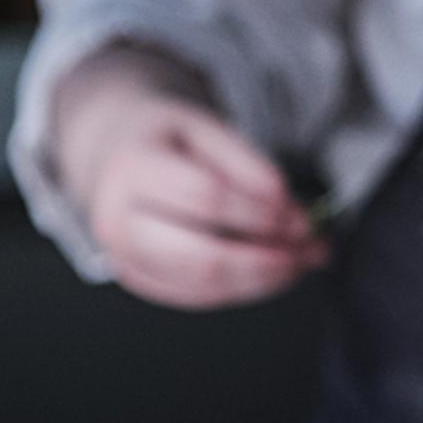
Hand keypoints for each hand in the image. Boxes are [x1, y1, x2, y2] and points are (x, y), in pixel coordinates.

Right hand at [50, 43, 323, 308]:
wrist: (112, 153)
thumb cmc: (163, 138)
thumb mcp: (204, 126)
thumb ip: (247, 165)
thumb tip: (288, 210)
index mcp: (134, 167)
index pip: (207, 198)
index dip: (262, 212)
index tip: (302, 217)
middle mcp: (118, 219)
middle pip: (202, 258)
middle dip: (268, 261)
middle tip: (310, 250)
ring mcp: (123, 257)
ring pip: (204, 287)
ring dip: (264, 280)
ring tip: (301, 261)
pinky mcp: (138, 278)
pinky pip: (197, 296)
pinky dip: (242, 288)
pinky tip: (272, 271)